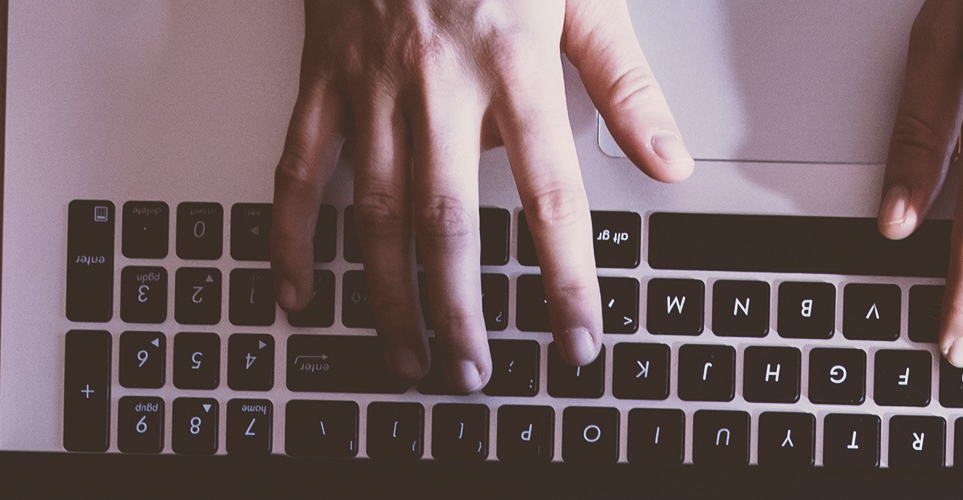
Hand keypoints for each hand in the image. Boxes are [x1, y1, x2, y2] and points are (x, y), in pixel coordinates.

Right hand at [270, 0, 692, 390]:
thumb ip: (625, 82)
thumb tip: (669, 163)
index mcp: (512, 61)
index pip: (548, 194)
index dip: (564, 276)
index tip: (577, 338)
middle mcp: (436, 82)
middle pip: (447, 221)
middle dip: (462, 310)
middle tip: (476, 372)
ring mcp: (368, 84)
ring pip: (370, 211)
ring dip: (389, 295)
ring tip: (409, 356)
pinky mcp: (321, 78)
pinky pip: (297, 169)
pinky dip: (293, 237)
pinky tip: (303, 293)